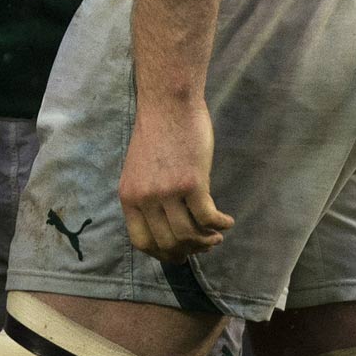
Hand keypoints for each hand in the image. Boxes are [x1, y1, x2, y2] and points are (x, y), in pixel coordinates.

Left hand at [119, 93, 233, 262]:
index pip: (141, 242)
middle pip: (167, 243)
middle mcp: (144, 197)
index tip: (178, 254)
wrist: (168, 102)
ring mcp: (167, 191)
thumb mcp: (139, 170)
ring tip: (216, 236)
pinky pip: (208, 218)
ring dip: (206, 242)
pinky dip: (220, 225)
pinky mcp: (192, 182)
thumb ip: (147, 196)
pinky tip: (227, 222)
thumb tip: (166, 225)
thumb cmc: (157, 131)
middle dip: (188, 251)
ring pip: (189, 236)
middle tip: (204, 246)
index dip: (162, 254)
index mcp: (128, 196)